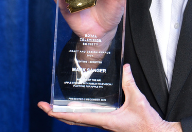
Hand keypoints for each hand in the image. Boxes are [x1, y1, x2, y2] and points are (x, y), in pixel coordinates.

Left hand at [38, 64, 181, 131]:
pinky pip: (90, 118)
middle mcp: (102, 124)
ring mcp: (105, 124)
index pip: (77, 117)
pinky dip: (79, 114)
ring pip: (80, 121)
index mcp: (105, 120)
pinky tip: (79, 107)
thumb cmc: (147, 123)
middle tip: (44, 106)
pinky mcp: (110, 123)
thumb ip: (129, 83)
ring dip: (66, 114)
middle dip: (57, 114)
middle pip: (73, 120)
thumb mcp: (138, 100)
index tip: (47, 109)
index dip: (60, 113)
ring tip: (56, 107)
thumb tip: (124, 68)